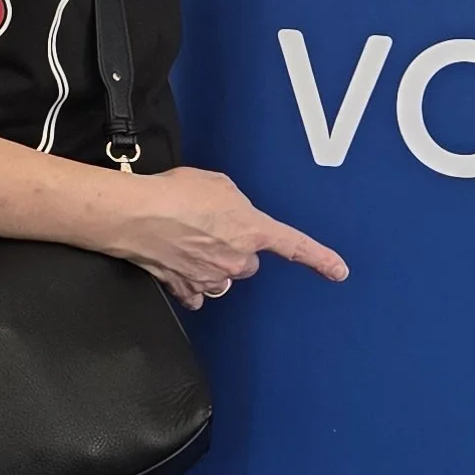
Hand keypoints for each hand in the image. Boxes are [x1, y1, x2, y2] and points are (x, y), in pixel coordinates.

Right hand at [105, 165, 348, 309]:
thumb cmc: (176, 193)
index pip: (296, 247)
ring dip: (212, 262)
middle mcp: (236, 261)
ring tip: (187, 239)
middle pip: (248, 261)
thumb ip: (236, 204)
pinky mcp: (184, 288)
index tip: (339, 272)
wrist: (136, 214)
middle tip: (209, 226)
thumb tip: (232, 217)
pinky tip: (176, 260)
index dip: (320, 259)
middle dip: (235, 247)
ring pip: (223, 276)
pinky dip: (189, 280)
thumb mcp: (219, 184)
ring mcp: (210, 278)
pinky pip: (196, 291)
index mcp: (252, 231)